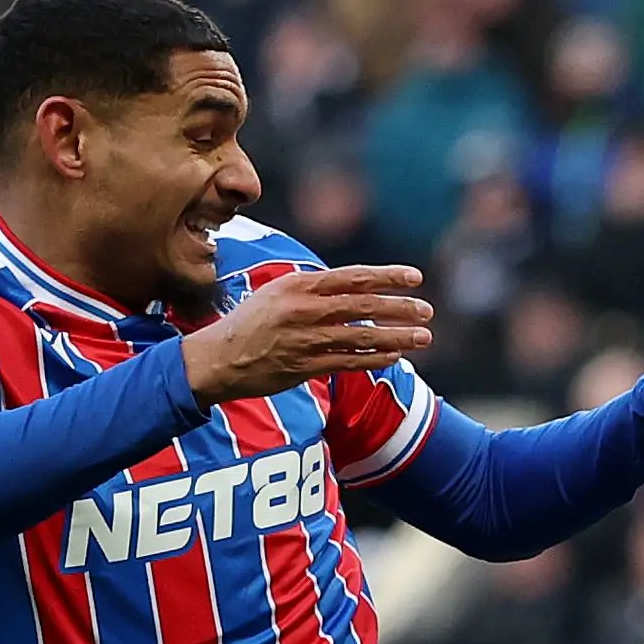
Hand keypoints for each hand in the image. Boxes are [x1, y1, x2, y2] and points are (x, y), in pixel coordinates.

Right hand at [180, 264, 431, 404]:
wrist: (215, 359)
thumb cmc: (249, 324)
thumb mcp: (276, 293)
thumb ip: (313, 290)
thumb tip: (351, 287)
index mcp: (297, 286)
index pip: (352, 277)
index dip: (387, 276)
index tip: (415, 277)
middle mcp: (303, 310)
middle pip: (363, 306)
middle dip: (400, 308)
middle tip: (427, 310)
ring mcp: (304, 340)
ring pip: (361, 337)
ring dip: (396, 337)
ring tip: (422, 337)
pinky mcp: (303, 367)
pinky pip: (348, 363)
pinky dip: (374, 359)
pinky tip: (394, 357)